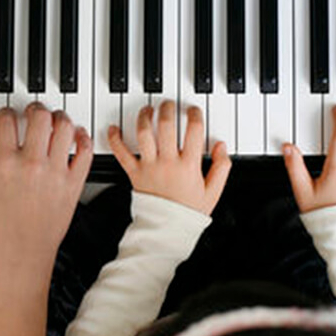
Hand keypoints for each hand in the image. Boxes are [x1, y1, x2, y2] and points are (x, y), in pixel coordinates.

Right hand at [0, 103, 92, 277]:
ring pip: (64, 127)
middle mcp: (32, 164)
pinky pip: (85, 151)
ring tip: (54, 121)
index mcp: (5, 164)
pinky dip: (83, 138)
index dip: (6, 113)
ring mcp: (56, 173)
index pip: (6, 121)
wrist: (22, 255)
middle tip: (33, 113)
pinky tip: (76, 135)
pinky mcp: (73, 184)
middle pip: (39, 117)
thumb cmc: (0, 230)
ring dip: (59, 118)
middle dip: (34, 109)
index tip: (7, 117)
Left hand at [108, 100, 231, 214]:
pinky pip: (121, 153)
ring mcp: (149, 167)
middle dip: (168, 109)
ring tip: (147, 110)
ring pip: (144, 134)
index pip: (193, 131)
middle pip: (166, 126)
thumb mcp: (213, 192)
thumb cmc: (188, 211)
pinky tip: (114, 128)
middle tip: (169, 105)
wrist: (166, 230)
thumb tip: (221, 146)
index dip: (194, 115)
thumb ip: (221, 167)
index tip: (193, 111)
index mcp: (188, 167)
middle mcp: (168, 163)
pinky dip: (115, 139)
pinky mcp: (134, 173)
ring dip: (144, 117)